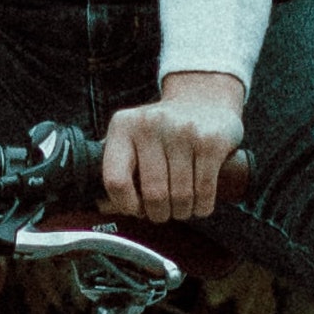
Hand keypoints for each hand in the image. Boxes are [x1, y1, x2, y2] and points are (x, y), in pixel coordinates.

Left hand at [101, 71, 247, 222]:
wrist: (204, 100)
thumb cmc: (162, 133)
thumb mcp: (133, 140)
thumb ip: (116, 170)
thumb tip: (103, 207)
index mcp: (123, 126)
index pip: (115, 181)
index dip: (126, 205)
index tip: (136, 209)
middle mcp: (150, 124)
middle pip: (153, 194)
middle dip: (159, 214)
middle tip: (163, 212)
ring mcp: (182, 131)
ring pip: (181, 196)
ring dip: (182, 212)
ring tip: (182, 208)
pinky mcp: (210, 141)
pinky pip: (205, 191)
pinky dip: (203, 207)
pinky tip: (200, 204)